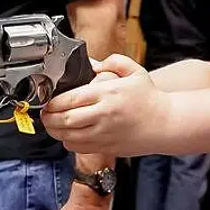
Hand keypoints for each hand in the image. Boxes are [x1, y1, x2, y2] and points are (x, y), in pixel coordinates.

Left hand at [42, 55, 167, 155]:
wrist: (165, 124)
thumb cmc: (149, 98)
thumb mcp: (134, 71)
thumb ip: (113, 61)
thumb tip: (93, 64)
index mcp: (107, 94)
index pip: (69, 99)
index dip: (52, 102)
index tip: (47, 101)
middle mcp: (103, 115)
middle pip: (64, 120)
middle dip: (48, 118)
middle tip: (44, 114)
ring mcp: (103, 134)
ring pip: (67, 136)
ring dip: (54, 131)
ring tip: (52, 124)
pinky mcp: (105, 147)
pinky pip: (78, 148)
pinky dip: (67, 142)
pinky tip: (69, 134)